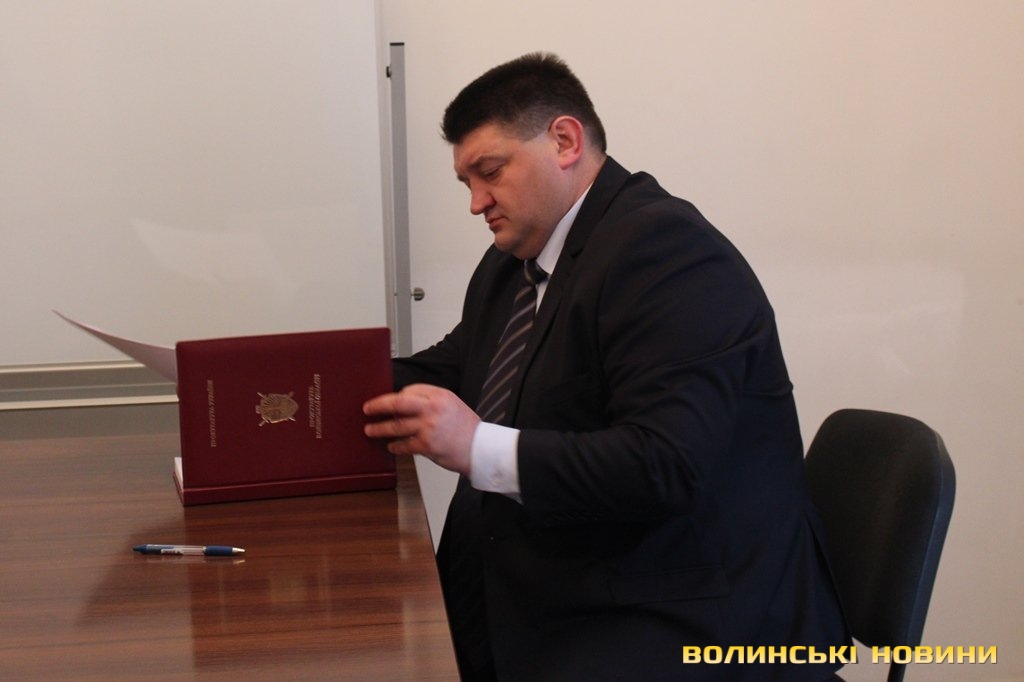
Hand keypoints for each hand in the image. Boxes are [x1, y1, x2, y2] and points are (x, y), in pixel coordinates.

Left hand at [363, 384, 479, 475]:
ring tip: (370, 430)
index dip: (396, 396)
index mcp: (440, 395)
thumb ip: (431, 402)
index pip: (410, 390)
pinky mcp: (426, 445)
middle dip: (378, 405)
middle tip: (367, 409)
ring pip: (396, 425)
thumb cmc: (467, 428)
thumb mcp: (452, 404)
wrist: (480, 448)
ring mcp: (428, 427)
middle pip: (398, 403)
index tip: (388, 402)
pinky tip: (391, 446)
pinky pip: (403, 444)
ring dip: (380, 428)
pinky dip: (395, 446)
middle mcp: (433, 408)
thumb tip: (404, 406)